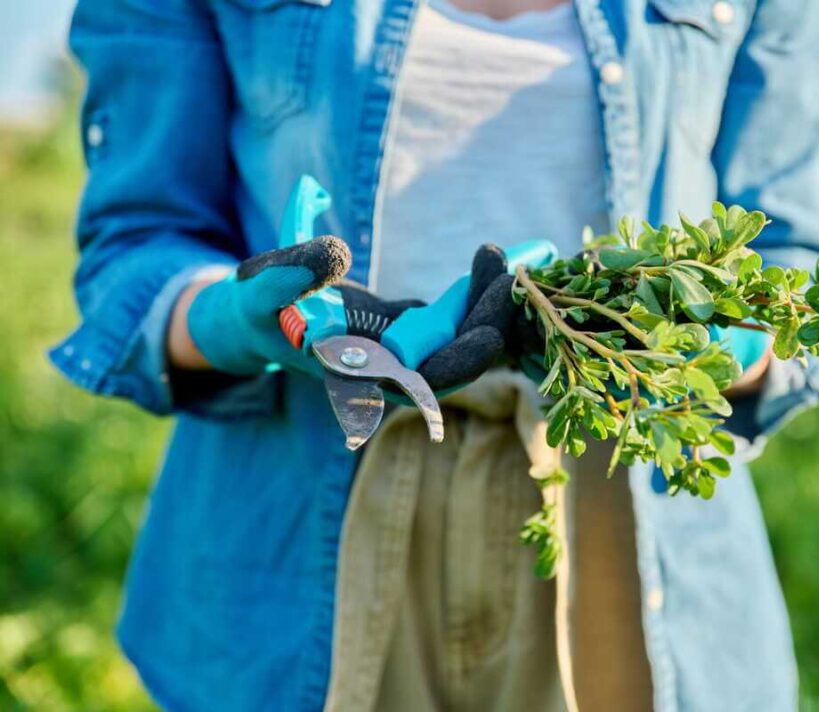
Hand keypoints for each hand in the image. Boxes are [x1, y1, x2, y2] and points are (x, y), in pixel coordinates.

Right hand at [172, 238, 525, 390]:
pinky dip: (475, 292)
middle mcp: (387, 371)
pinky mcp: (410, 328)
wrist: (261, 317)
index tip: (491, 335)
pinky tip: (493, 259)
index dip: (458, 363)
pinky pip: (453, 316)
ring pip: (460, 338)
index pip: (420, 385)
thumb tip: (337, 253)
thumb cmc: (254, 307)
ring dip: (486, 304)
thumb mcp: (258, 288)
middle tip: (510, 280)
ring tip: (500, 258)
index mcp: (356, 375)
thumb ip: (289, 273)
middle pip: (454, 363)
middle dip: (487, 326)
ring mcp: (403, 350)